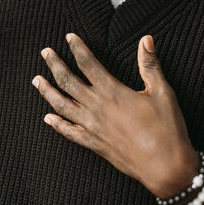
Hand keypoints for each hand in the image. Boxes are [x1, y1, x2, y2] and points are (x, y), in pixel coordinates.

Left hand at [32, 33, 198, 197]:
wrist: (165, 167)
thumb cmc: (166, 128)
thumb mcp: (162, 92)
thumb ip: (150, 65)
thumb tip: (146, 39)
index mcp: (113, 92)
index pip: (88, 63)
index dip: (77, 48)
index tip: (68, 37)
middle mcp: (97, 107)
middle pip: (68, 81)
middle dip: (55, 65)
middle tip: (45, 52)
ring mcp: (93, 127)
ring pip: (62, 106)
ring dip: (48, 92)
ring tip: (36, 80)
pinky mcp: (94, 145)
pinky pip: (69, 133)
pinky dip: (57, 124)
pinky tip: (47, 118)